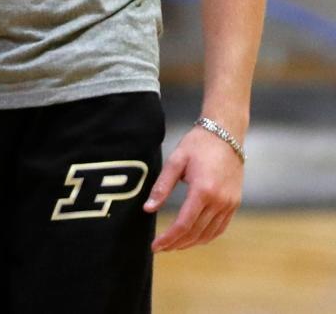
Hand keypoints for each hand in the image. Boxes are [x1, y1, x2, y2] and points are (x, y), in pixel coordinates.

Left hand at [144, 125, 244, 251]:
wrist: (225, 134)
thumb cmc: (198, 144)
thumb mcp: (175, 160)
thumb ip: (162, 186)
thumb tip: (148, 209)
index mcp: (203, 191)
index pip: (184, 224)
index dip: (168, 238)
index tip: (155, 246)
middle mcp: (219, 201)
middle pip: (196, 233)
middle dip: (177, 244)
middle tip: (161, 248)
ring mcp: (229, 204)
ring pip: (209, 234)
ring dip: (191, 243)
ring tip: (174, 245)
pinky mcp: (234, 203)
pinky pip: (220, 228)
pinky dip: (206, 236)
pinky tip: (194, 237)